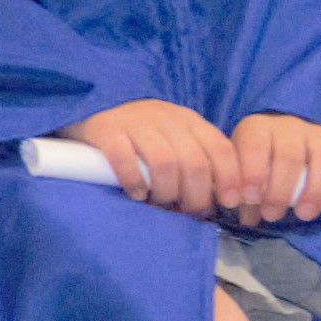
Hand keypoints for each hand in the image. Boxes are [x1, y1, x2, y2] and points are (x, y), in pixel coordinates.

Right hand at [66, 99, 244, 218]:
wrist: (90, 108)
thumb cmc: (139, 135)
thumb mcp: (174, 138)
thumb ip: (196, 159)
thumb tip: (220, 199)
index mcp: (188, 120)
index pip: (220, 148)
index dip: (230, 178)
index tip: (229, 203)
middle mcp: (166, 117)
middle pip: (194, 162)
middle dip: (196, 195)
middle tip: (188, 212)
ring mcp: (135, 121)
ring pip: (164, 162)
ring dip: (167, 192)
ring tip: (161, 204)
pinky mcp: (106, 128)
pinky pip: (124, 158)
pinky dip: (134, 181)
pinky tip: (136, 194)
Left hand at [224, 113, 320, 228]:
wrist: (279, 140)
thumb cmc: (256, 162)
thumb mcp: (242, 173)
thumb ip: (243, 194)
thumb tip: (247, 221)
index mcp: (257, 129)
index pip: (255, 145)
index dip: (253, 172)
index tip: (251, 198)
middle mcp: (288, 126)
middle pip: (289, 156)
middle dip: (280, 190)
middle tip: (273, 214)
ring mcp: (318, 132)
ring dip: (316, 188)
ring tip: (305, 214)